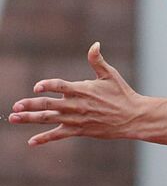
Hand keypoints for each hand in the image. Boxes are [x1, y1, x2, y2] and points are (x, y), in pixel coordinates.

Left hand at [8, 43, 144, 145]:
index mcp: (83, 90)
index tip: (37, 87)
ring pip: (49, 118)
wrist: (133, 118)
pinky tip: (31, 141)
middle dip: (30, 105)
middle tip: (15, 106)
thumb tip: (95, 44)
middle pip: (48, 104)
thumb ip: (97, 61)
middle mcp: (77, 105)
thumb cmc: (123, 94)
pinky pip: (58, 135)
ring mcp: (77, 119)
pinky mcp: (80, 130)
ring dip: (30, 119)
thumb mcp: (110, 75)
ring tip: (14, 118)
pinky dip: (44, 138)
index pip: (60, 86)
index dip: (48, 85)